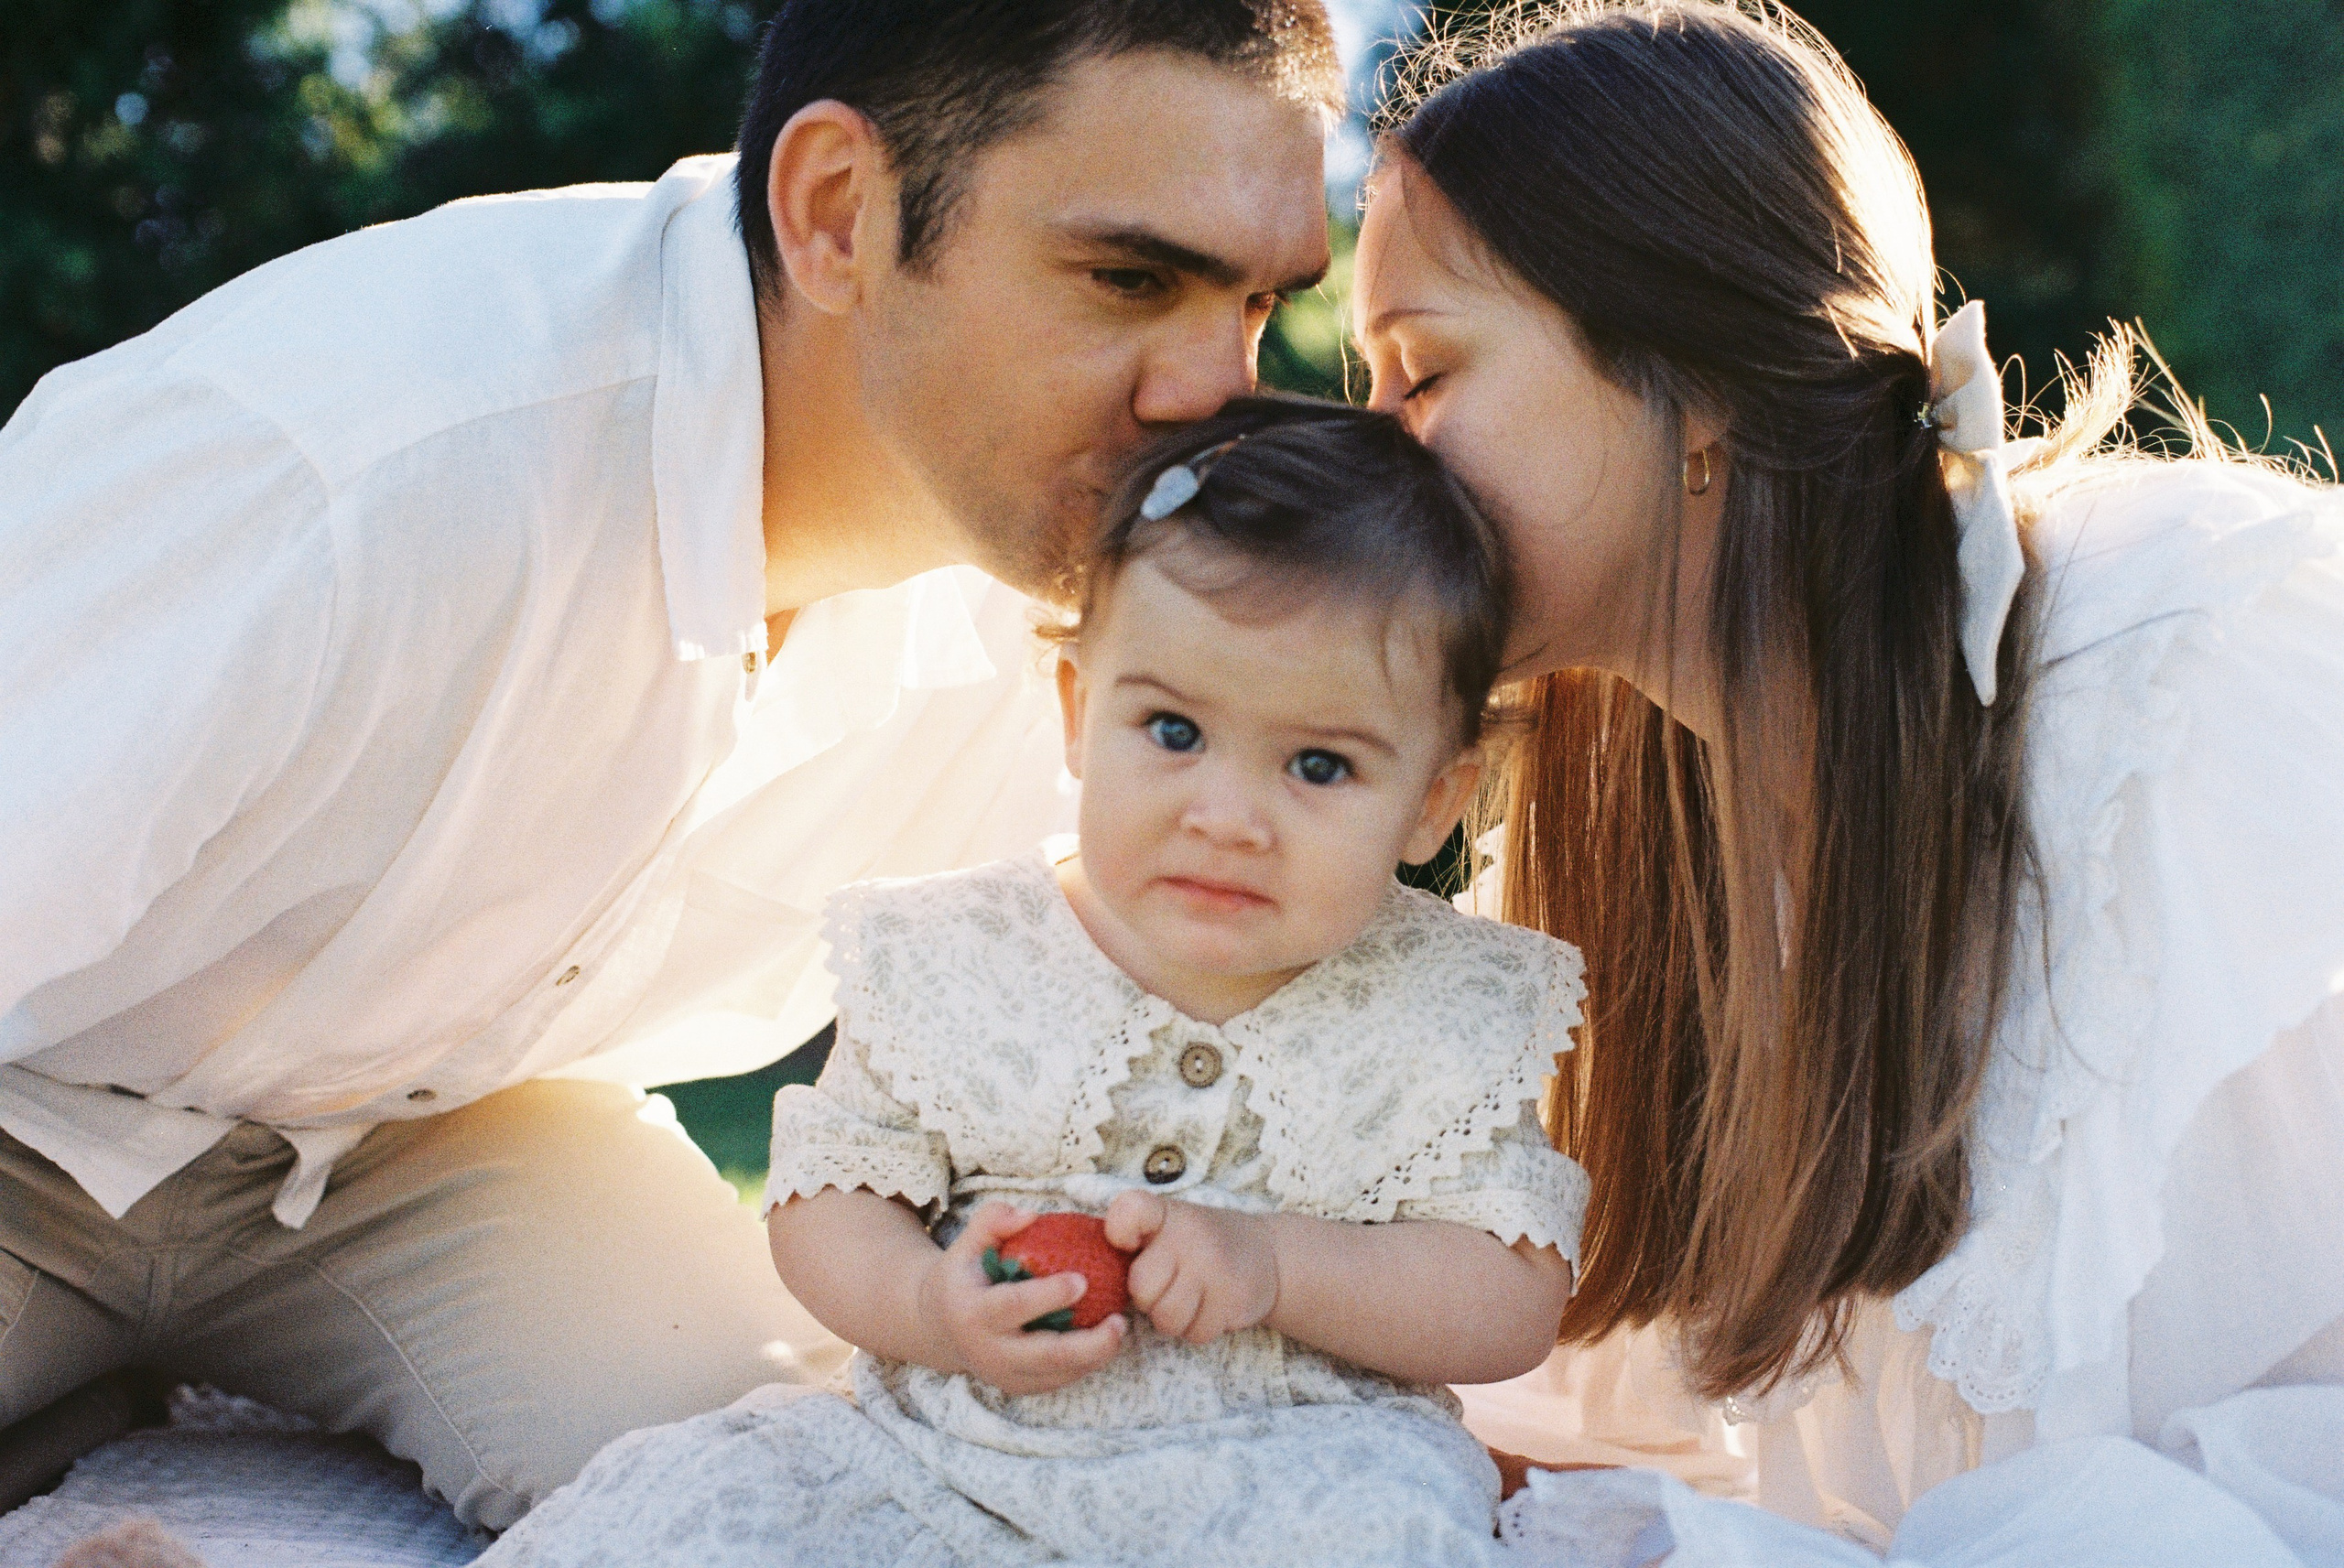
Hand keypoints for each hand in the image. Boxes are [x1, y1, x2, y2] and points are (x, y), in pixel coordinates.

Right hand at [915, 1202, 1124, 1395]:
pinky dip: (1084, 1365)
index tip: (1082, 1280)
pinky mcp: (1017, 1386)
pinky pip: (1056, 1381)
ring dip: (1094, 1356)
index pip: (1013, 1306)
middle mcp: (986, 1350)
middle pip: (1043, 1354)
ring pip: (1056, 1373)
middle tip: (1119, 1321)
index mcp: (972, 1312)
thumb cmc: (962, 1276)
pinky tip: (1106, 1342)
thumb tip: (1030, 1215)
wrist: (938, 1327)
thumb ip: (993, 1220)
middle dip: (1086, 1343)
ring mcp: (1002, 1374)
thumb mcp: (965, 1243)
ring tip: (1120, 1328)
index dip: (1048, 1296)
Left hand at [1104, 1190, 1277, 1343]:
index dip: (1118, 1232)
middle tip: (1166, 1285)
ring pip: (1167, 1319)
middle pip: (1142, 1289)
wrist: (1267, 1255)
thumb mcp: (1167, 1225)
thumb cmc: (1199, 1244)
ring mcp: (1216, 1268)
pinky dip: (1198, 1329)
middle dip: (1148, 1298)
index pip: (1128, 1212)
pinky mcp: (1235, 1300)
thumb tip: (1088, 1275)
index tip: (1128, 1244)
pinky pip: (1195, 1334)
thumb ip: (1132, 1238)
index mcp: (1165, 1213)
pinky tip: (1209, 1307)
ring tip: (1187, 1298)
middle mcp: (1191, 1236)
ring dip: (1172, 1319)